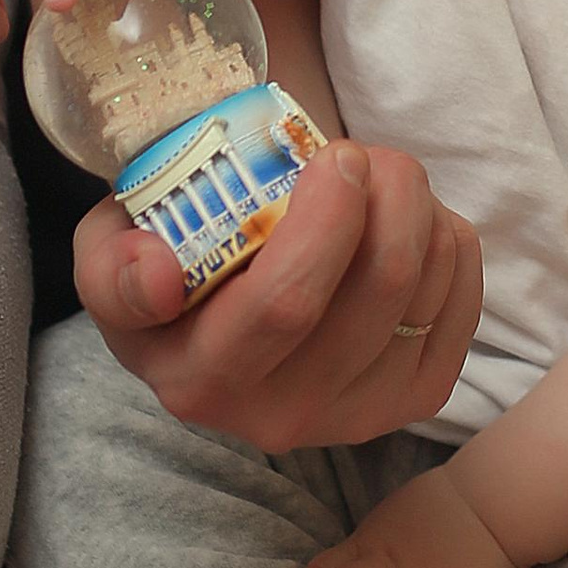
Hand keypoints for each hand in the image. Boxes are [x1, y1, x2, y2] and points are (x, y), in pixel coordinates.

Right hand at [75, 134, 485, 451]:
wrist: (222, 312)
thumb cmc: (165, 261)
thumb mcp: (106, 256)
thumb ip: (115, 269)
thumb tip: (161, 274)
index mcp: (201, 381)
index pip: (286, 303)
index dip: (327, 220)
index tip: (336, 155)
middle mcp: (282, 417)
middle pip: (378, 286)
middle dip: (391, 191)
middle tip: (362, 150)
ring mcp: (359, 415)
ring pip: (427, 283)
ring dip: (418, 205)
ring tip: (376, 181)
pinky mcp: (417, 397)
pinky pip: (462, 296)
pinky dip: (447, 238)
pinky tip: (403, 224)